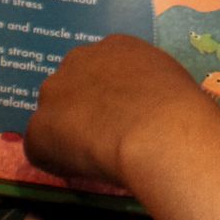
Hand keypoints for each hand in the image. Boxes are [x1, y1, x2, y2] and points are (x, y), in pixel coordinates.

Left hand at [27, 34, 215, 186]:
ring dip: (68, 134)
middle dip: (82, 110)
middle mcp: (79, 60)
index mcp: (116, 47)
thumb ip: (150, 89)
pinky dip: (59, 163)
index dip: (110, 95)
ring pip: (53, 117)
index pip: (101, 69)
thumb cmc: (180, 108)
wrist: (158, 130)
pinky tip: (85, 172)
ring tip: (96, 157)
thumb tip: (148, 109)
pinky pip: (43, 150)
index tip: (122, 114)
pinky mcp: (38, 129)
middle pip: (70, 87)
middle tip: (107, 136)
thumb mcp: (171, 83)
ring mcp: (54, 92)